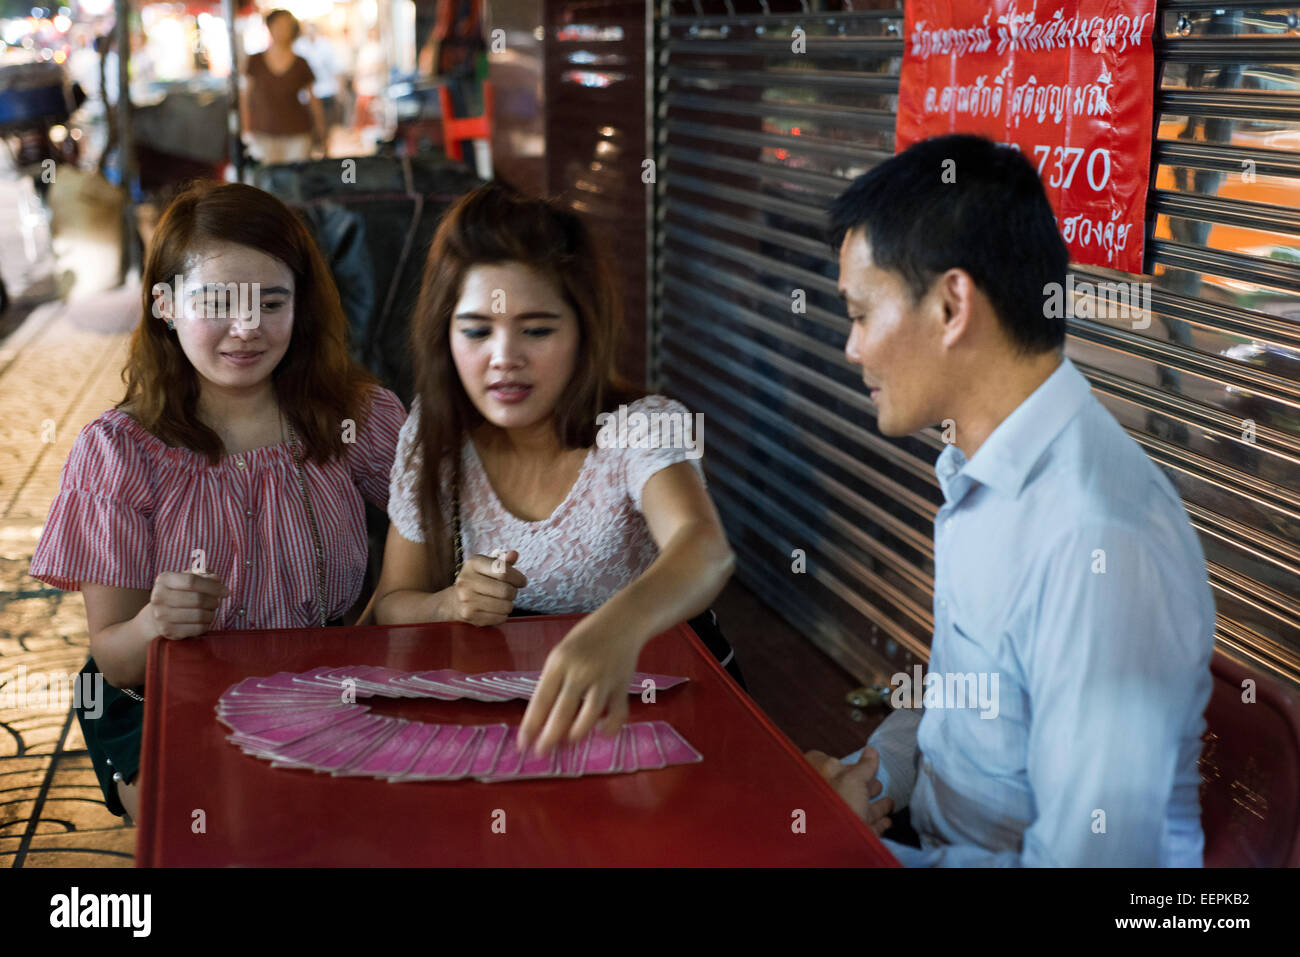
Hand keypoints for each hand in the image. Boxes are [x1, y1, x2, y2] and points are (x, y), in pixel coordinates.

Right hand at [143, 571, 228, 639]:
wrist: (155, 616)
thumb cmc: (176, 594)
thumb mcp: (185, 580)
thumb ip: (202, 576)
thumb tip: (216, 579)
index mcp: (164, 579)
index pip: (192, 581)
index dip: (213, 586)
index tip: (225, 591)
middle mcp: (159, 597)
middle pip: (198, 599)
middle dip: (213, 601)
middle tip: (216, 602)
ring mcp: (161, 615)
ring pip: (199, 615)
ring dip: (211, 614)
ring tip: (210, 611)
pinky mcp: (168, 631)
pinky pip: (197, 629)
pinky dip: (206, 625)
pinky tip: (204, 621)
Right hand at [443, 550, 525, 626]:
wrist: (454, 601)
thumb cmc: (477, 580)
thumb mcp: (487, 566)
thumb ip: (502, 561)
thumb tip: (514, 554)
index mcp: (473, 563)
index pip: (503, 571)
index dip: (518, 578)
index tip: (521, 581)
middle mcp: (467, 580)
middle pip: (505, 590)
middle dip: (513, 592)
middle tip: (511, 592)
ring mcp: (466, 599)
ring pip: (505, 606)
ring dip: (509, 605)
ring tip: (502, 601)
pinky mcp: (469, 615)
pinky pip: (499, 618)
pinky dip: (502, 615)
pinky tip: (495, 610)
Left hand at [517, 619, 641, 756]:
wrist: (623, 621)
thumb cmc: (586, 639)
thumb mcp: (562, 654)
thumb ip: (553, 682)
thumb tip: (543, 720)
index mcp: (559, 662)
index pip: (540, 700)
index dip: (531, 725)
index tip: (522, 745)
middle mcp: (580, 672)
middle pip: (562, 712)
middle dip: (550, 738)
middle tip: (542, 753)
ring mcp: (603, 679)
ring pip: (588, 717)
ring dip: (576, 735)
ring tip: (569, 742)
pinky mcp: (622, 686)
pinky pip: (616, 715)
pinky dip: (609, 729)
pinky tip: (601, 732)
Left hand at [805, 745, 894, 835]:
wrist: (836, 845)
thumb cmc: (838, 804)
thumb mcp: (853, 779)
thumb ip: (863, 766)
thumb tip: (871, 751)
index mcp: (816, 780)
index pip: (825, 764)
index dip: (842, 763)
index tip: (857, 764)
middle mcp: (824, 799)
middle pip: (845, 788)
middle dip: (863, 785)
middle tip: (876, 782)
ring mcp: (837, 819)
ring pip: (858, 808)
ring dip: (874, 805)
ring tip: (888, 801)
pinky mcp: (852, 837)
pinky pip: (867, 827)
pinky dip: (878, 822)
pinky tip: (887, 820)